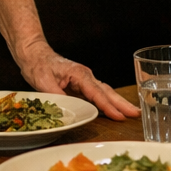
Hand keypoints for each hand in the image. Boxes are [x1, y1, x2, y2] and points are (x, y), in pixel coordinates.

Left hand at [16, 39, 138, 119]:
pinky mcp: (81, 85)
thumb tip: (68, 110)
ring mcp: (85, 80)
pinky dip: (108, 102)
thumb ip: (57, 95)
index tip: (118, 116)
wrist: (34, 54)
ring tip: (132, 113)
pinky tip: (114, 109)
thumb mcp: (43, 81)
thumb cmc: (38, 64)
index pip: (96, 92)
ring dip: (118, 103)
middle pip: (107, 91)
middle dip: (122, 103)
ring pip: (105, 92)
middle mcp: (85, 76)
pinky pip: (98, 94)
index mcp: (79, 74)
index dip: (107, 106)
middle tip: (136, 114)